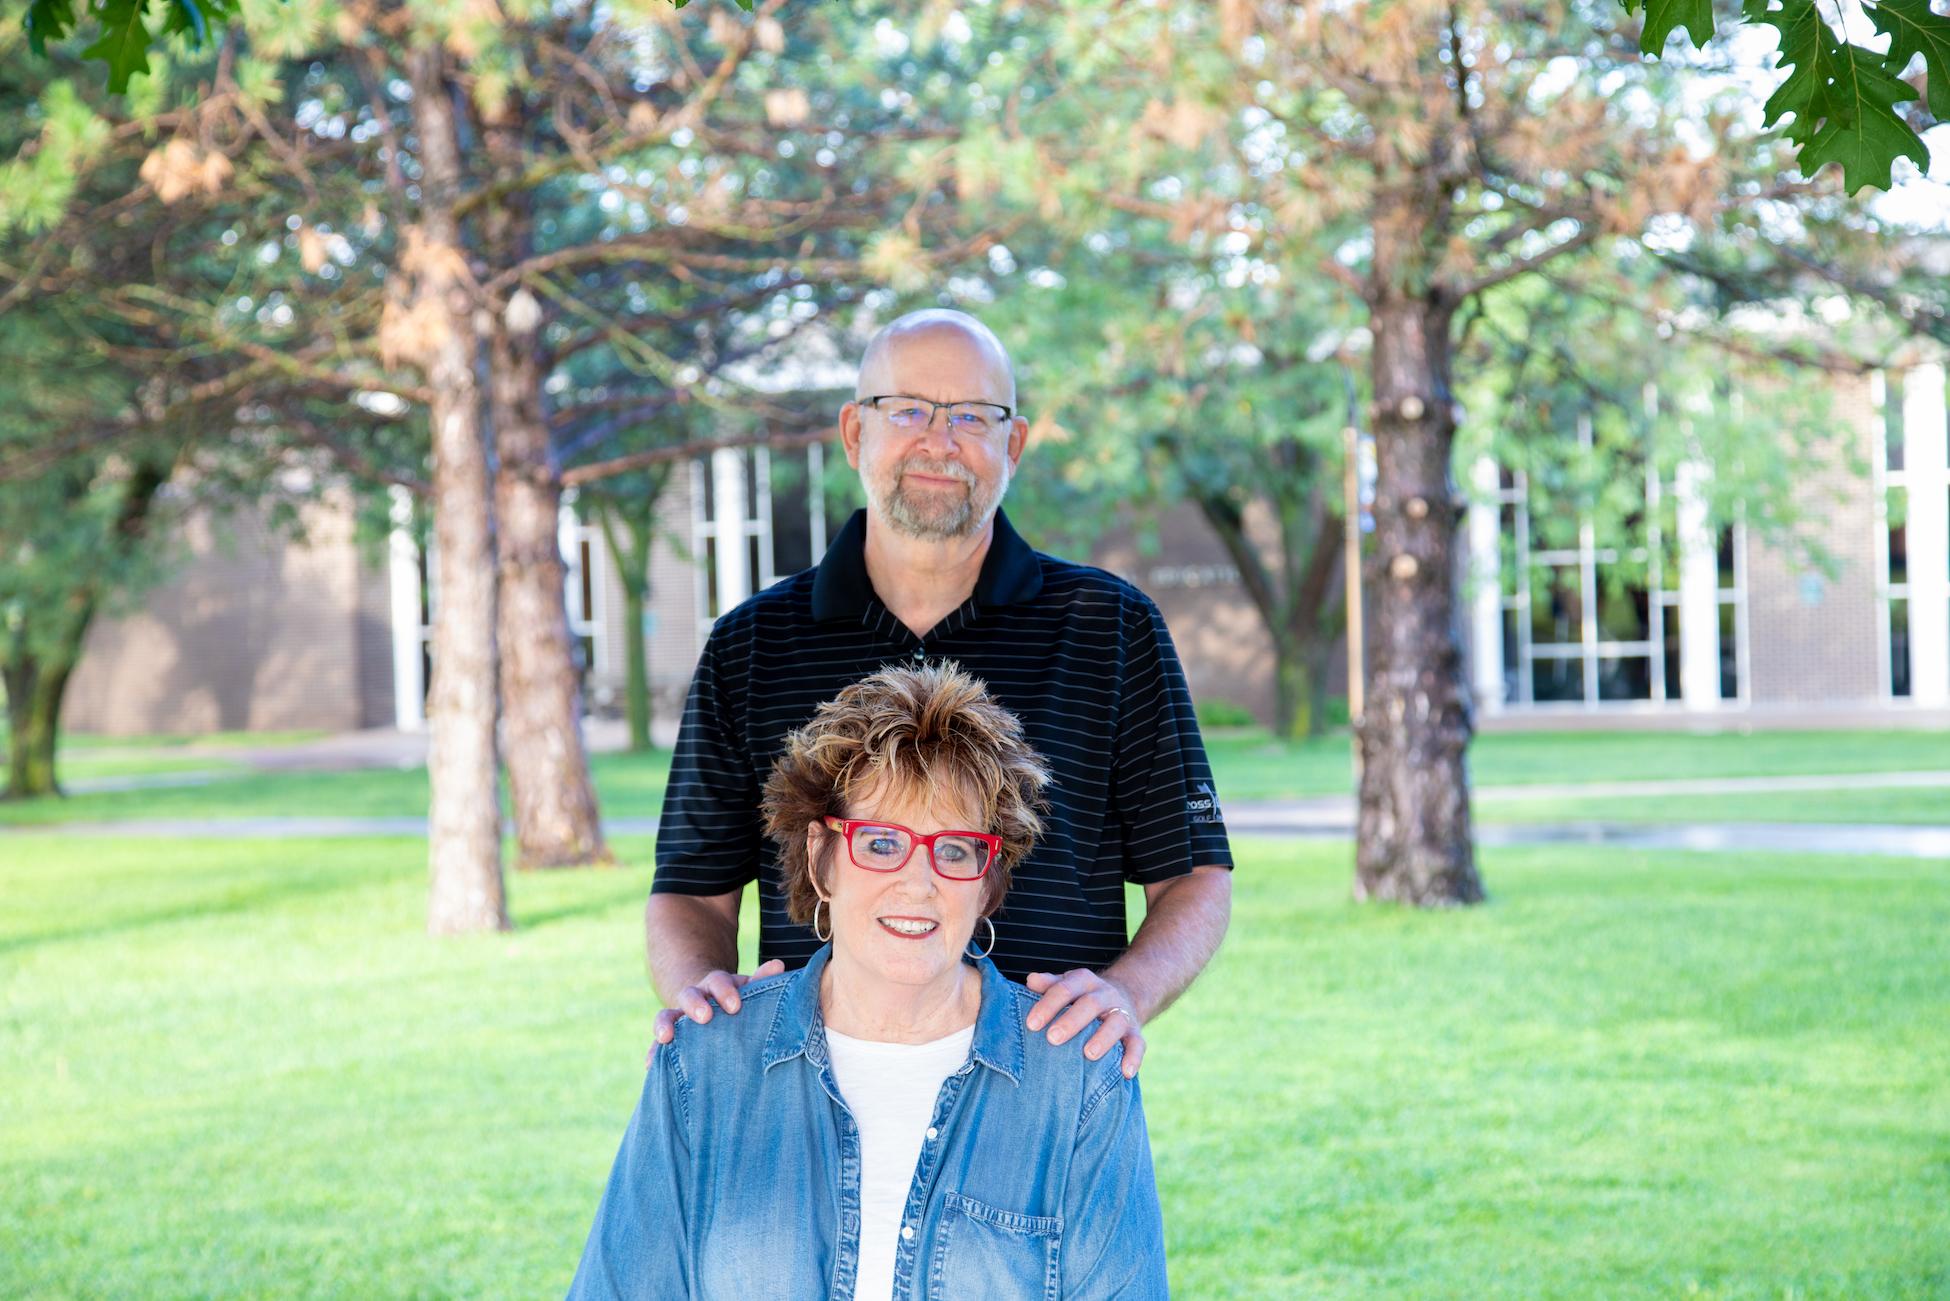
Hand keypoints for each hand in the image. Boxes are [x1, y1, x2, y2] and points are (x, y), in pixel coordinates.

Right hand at [647, 960, 785, 1063]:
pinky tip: (651, 1065)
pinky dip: (655, 1052)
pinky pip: (658, 1042)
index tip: (735, 1005)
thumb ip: (762, 979)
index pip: (719, 982)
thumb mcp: (747, 987)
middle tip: (705, 1016)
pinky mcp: (670, 1035)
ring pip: (667, 1015)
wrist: (708, 1000)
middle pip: (690, 995)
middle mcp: (694, 997)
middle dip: (696, 1004)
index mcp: (715, 984)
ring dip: (665, 1025)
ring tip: (666, 1037)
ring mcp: (679, 1016)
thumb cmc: (734, 998)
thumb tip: (779, 965)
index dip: (725, 991)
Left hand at [1024, 969, 1144, 1077]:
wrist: (1123, 996)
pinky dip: (1133, 1058)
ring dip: (1103, 1038)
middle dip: (1072, 1021)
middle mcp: (1105, 994)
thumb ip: (1049, 985)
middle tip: (1053, 1038)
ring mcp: (1122, 1013)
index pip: (1065, 989)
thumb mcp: (1067, 985)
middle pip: (1090, 1004)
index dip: (1048, 1005)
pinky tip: (1125, 1073)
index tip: (1032, 1024)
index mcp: (1084, 981)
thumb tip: (1031, 980)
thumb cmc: (1082, 996)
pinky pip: (1138, 1044)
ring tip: (1088, 1054)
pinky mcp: (1135, 1032)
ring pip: (1116, 1023)